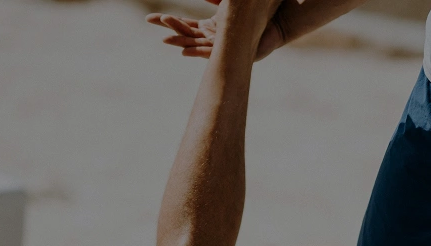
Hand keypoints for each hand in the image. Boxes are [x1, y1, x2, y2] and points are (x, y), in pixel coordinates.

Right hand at [146, 8, 285, 60]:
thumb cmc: (257, 10)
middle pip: (187, 36)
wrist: (279, 17)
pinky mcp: (233, 56)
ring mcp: (224, 50)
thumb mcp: (229, 1)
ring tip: (164, 37)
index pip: (188, 26)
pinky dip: (197, 53)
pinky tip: (184, 51)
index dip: (171, 22)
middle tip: (151, 23)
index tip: (154, 18)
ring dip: (180, 40)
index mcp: (214, 29)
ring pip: (196, 45)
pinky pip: (212, 55)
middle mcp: (216, 41)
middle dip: (169, 30)